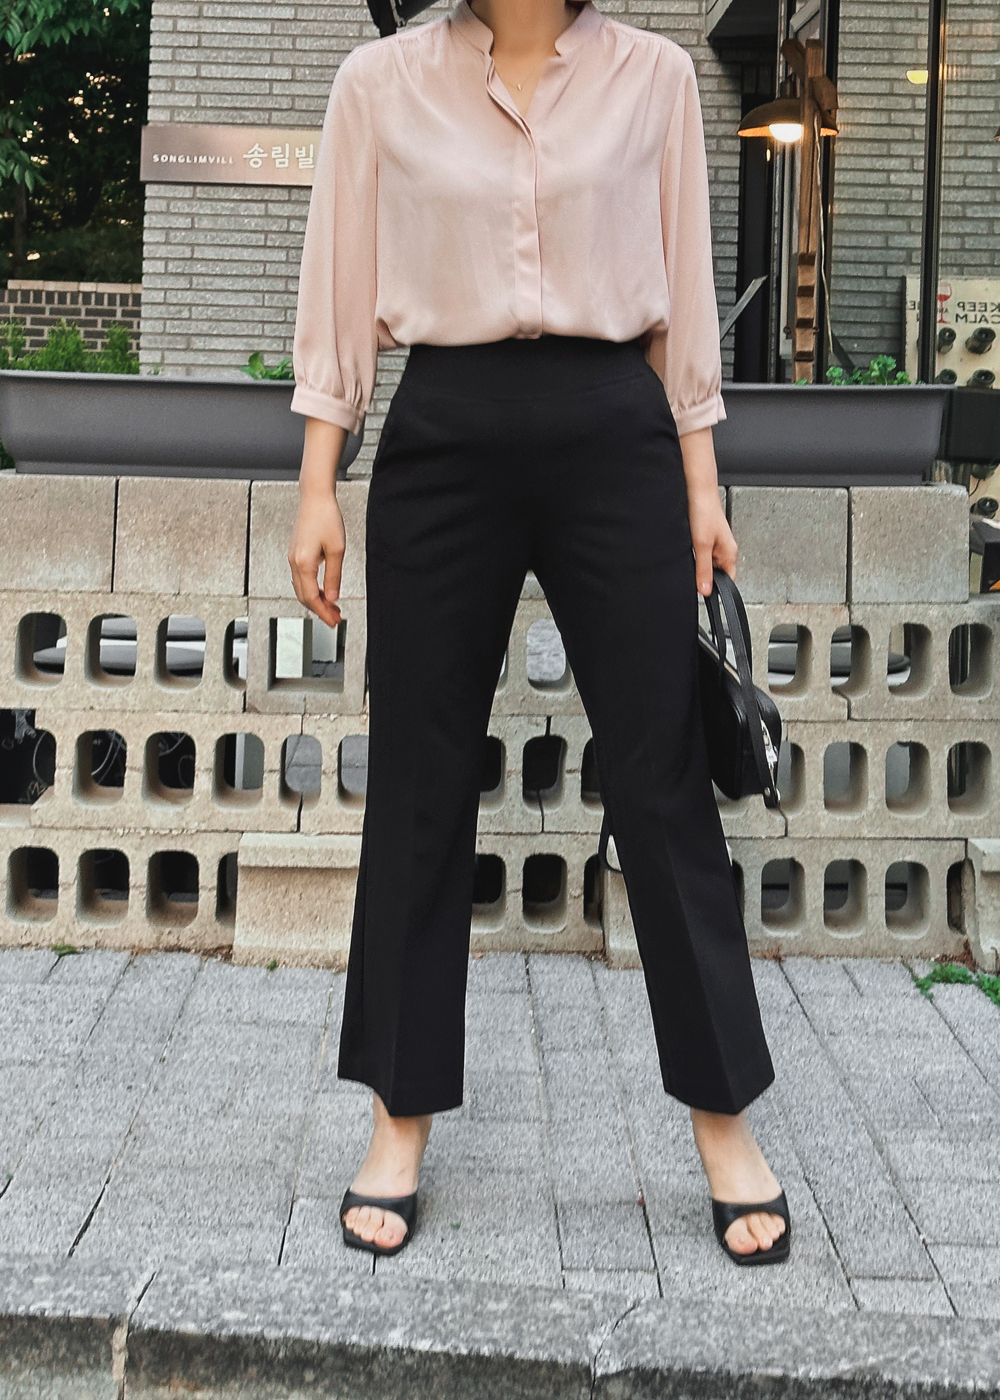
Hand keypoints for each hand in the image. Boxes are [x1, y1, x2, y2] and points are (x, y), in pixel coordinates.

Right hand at [287, 490, 344, 628]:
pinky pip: (301, 578)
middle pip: (304, 596)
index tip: (333, 621)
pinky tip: (323, 590)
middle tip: (334, 618)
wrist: (315, 497)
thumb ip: (334, 576)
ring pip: (301, 588)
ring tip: (332, 606)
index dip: (323, 612)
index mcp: (303, 563)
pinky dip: (312, 588)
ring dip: (316, 599)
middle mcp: (294, 562)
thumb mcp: (337, 550)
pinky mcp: (296, 553)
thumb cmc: (326, 517)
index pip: (311, 598)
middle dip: (319, 609)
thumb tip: (333, 596)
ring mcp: (293, 557)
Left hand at [688, 486, 737, 596]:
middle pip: (716, 573)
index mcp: (730, 553)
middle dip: (704, 575)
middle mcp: (725, 549)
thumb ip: (704, 569)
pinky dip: (695, 554)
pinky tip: (689, 547)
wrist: (697, 491)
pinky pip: (701, 553)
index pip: (728, 581)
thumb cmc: (704, 512)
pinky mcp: (706, 538)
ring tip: (691, 552)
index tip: (704, 591)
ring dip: (698, 563)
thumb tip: (705, 590)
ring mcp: (716, 544)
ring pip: (707, 563)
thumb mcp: (702, 545)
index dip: (716, 589)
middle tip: (693, 569)